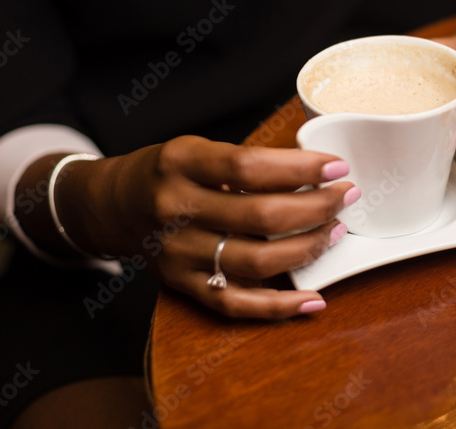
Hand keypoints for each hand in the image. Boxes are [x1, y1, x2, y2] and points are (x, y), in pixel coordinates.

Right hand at [50, 136, 357, 318]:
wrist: (110, 207)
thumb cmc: (165, 172)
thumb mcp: (194, 148)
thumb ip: (243, 161)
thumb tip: (314, 172)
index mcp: (181, 164)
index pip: (250, 166)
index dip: (301, 167)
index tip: (337, 167)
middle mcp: (176, 210)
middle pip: (261, 216)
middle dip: (317, 206)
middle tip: (345, 196)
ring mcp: (179, 254)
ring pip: (257, 261)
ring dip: (308, 248)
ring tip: (335, 230)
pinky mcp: (183, 286)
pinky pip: (237, 305)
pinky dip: (280, 306)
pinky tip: (315, 298)